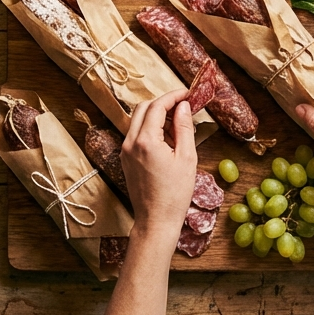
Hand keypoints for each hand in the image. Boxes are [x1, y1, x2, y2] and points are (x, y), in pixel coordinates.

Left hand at [121, 88, 197, 240]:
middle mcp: (130, 142)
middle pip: (143, 108)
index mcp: (146, 141)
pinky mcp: (125, 159)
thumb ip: (184, 128)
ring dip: (156, 114)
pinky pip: (136, 134)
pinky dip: (150, 128)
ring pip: (138, 120)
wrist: (156, 220)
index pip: (157, 106)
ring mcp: (125, 151)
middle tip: (183, 105)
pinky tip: (167, 137)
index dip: (174, 96)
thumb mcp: (187, 158)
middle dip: (163, 102)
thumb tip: (184, 106)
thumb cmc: (175, 194)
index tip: (188, 94)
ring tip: (178, 122)